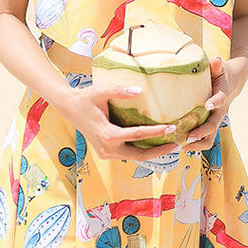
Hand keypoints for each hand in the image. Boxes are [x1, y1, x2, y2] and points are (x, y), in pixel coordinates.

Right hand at [64, 83, 179, 161]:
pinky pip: (128, 154)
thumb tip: (139, 90)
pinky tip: (155, 144)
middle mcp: (107, 148)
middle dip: (160, 151)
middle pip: (139, 154)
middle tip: (178, 144)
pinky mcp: (106, 153)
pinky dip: (142, 151)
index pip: (137, 136)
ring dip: (152, 153)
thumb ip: (119, 91)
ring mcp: (106, 153)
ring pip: (134, 157)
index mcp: (107, 135)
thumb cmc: (85, 98)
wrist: (68, 108)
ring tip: (171, 145)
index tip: (171, 128)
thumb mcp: (100, 91)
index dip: (156, 132)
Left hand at [182, 54, 234, 152]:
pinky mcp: (211, 124)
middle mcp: (220, 110)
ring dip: (197, 144)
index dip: (215, 102)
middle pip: (213, 125)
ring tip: (180, 145)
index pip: (220, 99)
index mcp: (222, 95)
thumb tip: (215, 60)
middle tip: (186, 137)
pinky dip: (194, 144)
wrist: (234, 82)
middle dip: (201, 132)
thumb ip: (216, 65)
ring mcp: (216, 120)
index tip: (207, 105)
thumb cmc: (222, 73)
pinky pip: (205, 139)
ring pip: (210, 138)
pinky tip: (179, 145)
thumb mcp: (220, 67)